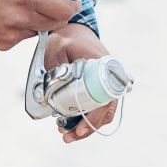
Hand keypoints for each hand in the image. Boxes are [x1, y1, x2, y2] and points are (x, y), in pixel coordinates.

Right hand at [0, 0, 80, 50]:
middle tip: (50, 0)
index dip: (73, 3)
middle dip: (59, 12)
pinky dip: (22, 28)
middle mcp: (18, 17)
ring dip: (39, 20)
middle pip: (57, 23)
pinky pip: (23, 38)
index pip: (63, 8)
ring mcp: (9, 33)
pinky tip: (9, 15)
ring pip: (40, 31)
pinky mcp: (1, 43)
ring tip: (22, 4)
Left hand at [43, 23, 117, 142]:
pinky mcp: (97, 89)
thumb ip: (57, 68)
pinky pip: (95, 108)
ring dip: (86, 127)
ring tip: (67, 136)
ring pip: (101, 112)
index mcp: (105, 66)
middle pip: (105, 110)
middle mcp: (110, 77)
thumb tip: (56, 92)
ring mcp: (105, 84)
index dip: (95, 117)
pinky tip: (69, 126)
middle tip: (68, 137)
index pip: (106, 98)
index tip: (81, 128)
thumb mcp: (58, 47)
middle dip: (88, 128)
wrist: (72, 29)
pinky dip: (84, 119)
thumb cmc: (66, 38)